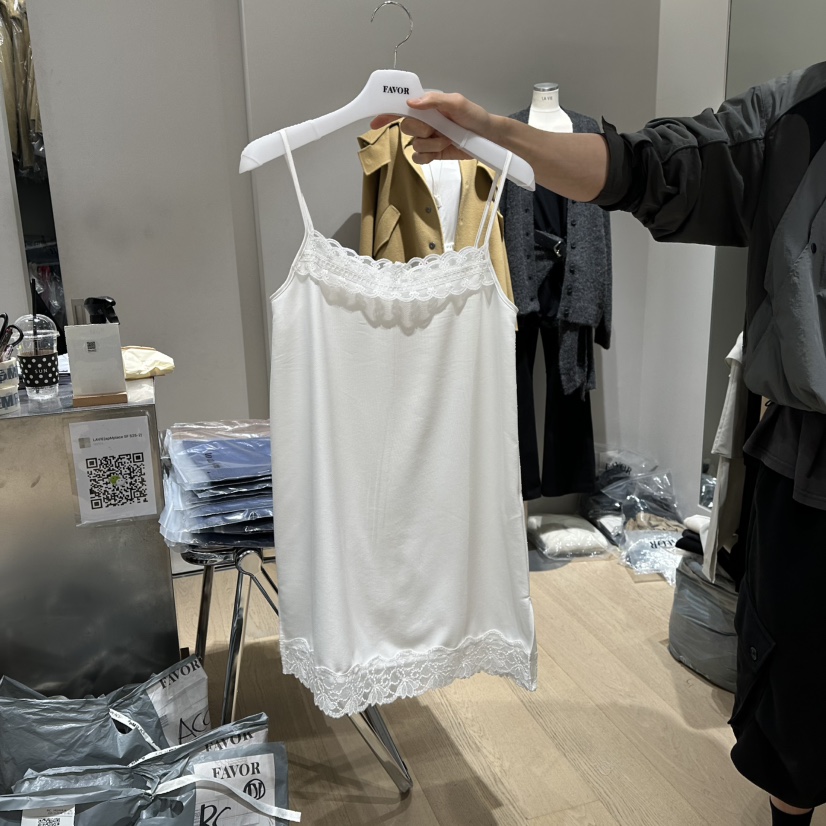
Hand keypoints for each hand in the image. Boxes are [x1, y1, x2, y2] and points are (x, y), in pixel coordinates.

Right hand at [370, 92, 495, 162]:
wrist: (486, 137)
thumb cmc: (474, 116)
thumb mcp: (456, 102)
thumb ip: (433, 101)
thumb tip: (411, 102)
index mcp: (426, 107)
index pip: (401, 108)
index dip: (386, 114)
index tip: (375, 122)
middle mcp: (424, 122)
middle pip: (406, 128)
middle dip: (421, 130)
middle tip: (437, 128)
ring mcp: (427, 138)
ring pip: (414, 144)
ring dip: (432, 144)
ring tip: (448, 139)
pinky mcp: (432, 153)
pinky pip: (419, 158)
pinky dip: (428, 156)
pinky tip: (440, 151)